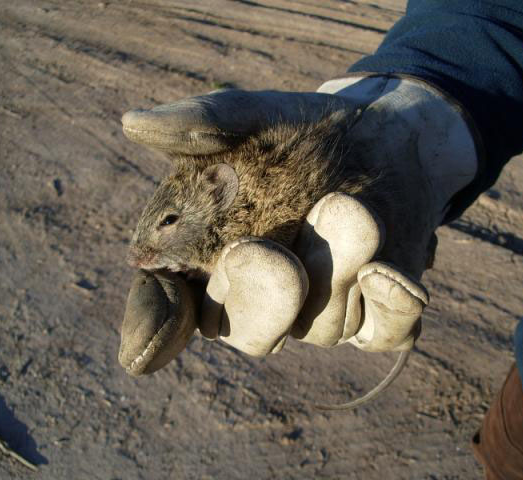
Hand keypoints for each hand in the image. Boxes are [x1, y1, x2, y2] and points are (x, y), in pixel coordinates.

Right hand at [118, 77, 477, 365]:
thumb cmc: (302, 133)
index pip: (169, 310)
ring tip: (351, 207)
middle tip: (266, 253)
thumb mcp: (255, 117)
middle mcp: (264, 296)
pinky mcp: (379, 310)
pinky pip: (382, 331)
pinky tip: (384, 272)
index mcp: (213, 259)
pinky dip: (386, 308)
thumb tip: (135, 123)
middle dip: (260, 300)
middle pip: (250, 333)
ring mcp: (322, 309)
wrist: (385, 134)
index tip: (143, 349)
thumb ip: (203, 123)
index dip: (153, 327)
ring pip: (323, 326)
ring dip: (335, 270)